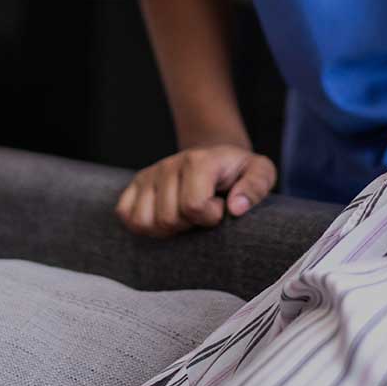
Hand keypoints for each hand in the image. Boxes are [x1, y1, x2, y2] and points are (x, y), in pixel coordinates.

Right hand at [115, 144, 276, 237]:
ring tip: (184, 217)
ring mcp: (150, 174)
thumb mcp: (261, 172)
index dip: (210, 216)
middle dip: (188, 225)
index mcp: (199, 160)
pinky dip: (143, 225)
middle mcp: (169, 164)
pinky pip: (126, 215)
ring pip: (144, 221)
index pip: (193, 205)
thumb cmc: (239, 171)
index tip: (221, 207)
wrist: (216, 157)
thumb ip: (255, 187)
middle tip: (202, 213)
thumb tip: (236, 208)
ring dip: (165, 228)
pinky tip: (164, 217)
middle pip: (167, 218)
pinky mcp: (136, 184)